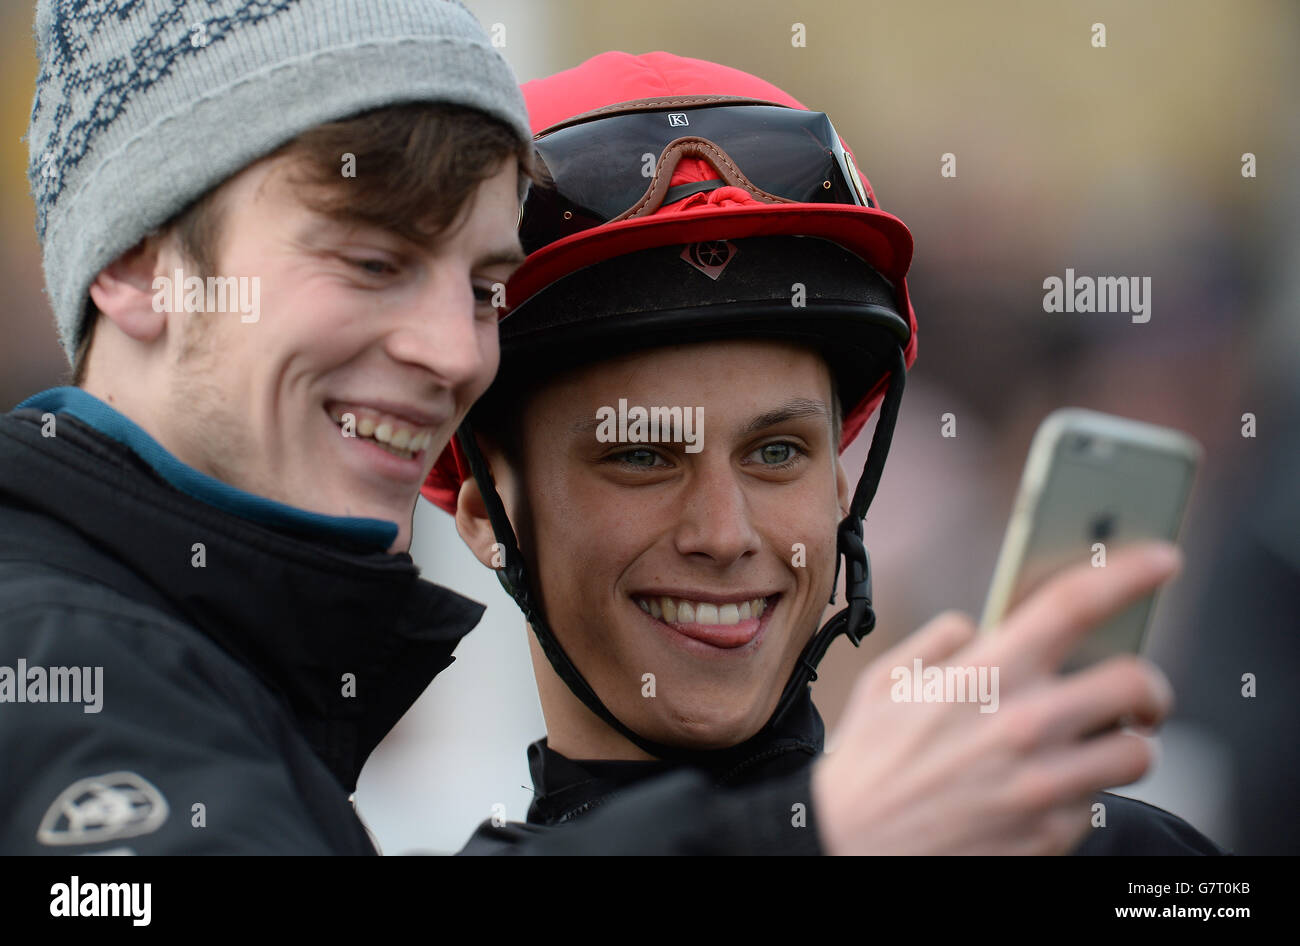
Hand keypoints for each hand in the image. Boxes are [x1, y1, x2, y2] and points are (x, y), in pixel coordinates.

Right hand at [812, 541, 1179, 854]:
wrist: (851, 849)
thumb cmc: (866, 763)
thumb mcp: (886, 683)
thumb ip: (939, 641)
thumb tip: (978, 626)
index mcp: (986, 674)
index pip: (1074, 603)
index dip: (1129, 572)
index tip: (1162, 559)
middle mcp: (1024, 725)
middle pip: (1136, 683)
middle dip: (1150, 687)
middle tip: (1140, 696)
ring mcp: (1043, 785)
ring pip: (1138, 754)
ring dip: (1127, 746)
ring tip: (1100, 748)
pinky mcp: (1050, 835)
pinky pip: (1098, 804)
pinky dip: (1082, 794)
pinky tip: (1047, 792)